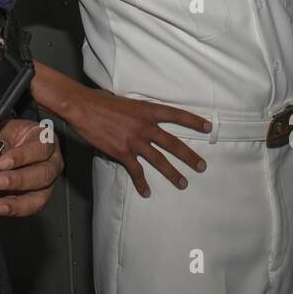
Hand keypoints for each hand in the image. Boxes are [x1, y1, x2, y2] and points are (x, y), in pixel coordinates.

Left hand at [0, 117, 63, 216]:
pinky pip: (33, 206)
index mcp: (45, 139)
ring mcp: (48, 181)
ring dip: (18, 200)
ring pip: (41, 194)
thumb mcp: (3, 130)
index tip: (2, 162)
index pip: (40, 147)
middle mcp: (52, 161)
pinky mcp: (40, 197)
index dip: (22, 156)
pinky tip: (2, 208)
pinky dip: (17, 209)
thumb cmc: (9, 136)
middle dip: (19, 180)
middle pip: (44, 173)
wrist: (7, 145)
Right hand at [68, 92, 209, 197]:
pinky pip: (136, 171)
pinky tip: (147, 192)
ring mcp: (134, 140)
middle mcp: (144, 126)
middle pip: (173, 143)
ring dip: (172, 173)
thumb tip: (144, 118)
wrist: (83, 108)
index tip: (208, 127)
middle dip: (189, 156)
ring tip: (183, 183)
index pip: (176, 115)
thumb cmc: (101, 101)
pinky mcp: (122, 152)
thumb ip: (139, 112)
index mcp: (147, 110)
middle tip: (202, 166)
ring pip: (159, 160)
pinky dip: (141, 183)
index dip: (193, 121)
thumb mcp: (127, 102)